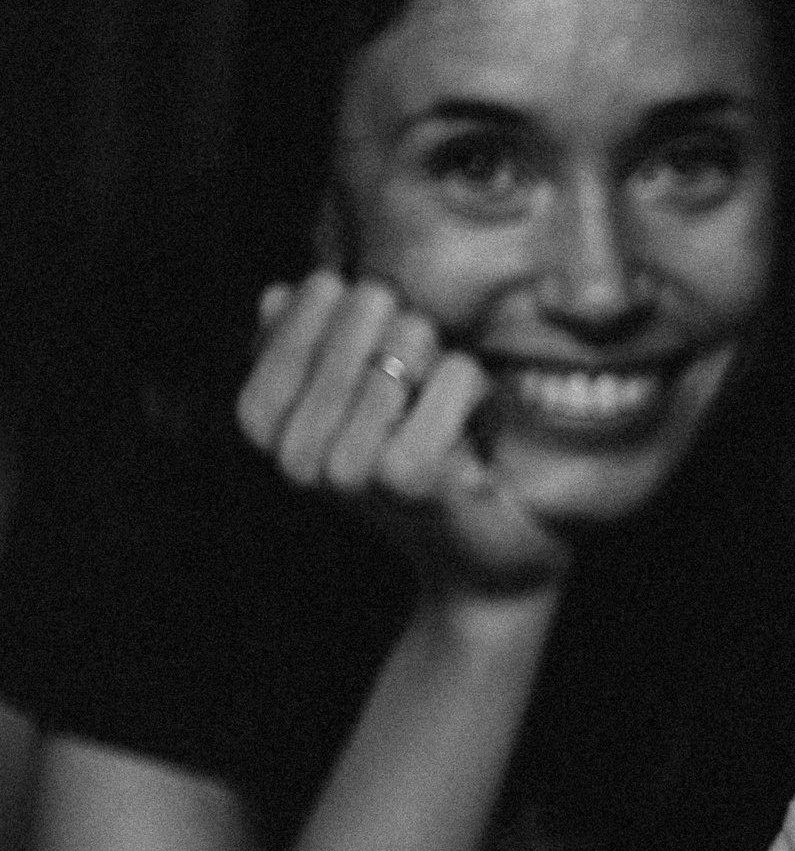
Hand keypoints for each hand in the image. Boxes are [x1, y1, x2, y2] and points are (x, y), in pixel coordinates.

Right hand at [236, 271, 570, 597]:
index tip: (360, 316)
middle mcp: (296, 454)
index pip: (290, 320)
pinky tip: (470, 418)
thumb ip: (306, 350)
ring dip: (439, 357)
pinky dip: (471, 382)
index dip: (331, 302)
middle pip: (359, 315)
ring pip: (409, 341)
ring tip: (439, 401)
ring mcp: (349, 468)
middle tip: (416, 367)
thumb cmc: (408, 468)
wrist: (474, 556)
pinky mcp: (410, 475)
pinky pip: (453, 373)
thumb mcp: (345, 407)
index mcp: (265, 430)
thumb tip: (278, 295)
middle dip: (399, 322)